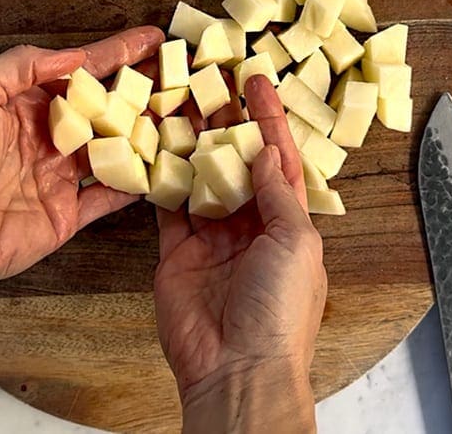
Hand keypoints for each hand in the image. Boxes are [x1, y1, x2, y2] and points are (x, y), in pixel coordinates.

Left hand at [0, 26, 163, 299]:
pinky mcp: (69, 212)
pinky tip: (162, 167)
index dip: (118, 52)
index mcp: (26, 103)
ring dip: (143, 132)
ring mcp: (60, 175)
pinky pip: (109, 196)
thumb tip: (73, 56)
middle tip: (177, 74)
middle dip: (139, 88)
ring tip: (179, 115)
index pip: (81, 71)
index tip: (152, 38)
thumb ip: (23, 65)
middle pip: (104, 106)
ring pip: (112, 148)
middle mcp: (47, 136)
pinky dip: (134, 184)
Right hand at [153, 75, 326, 431]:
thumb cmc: (279, 309)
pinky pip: (169, 207)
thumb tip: (266, 153)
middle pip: (236, 161)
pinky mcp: (178, 251)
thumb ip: (278, 194)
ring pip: (201, 177)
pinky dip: (163, 178)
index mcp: (288, 221)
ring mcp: (213, 237)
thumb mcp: (296, 242)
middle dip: (225, 123)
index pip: (279, 157)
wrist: (237, 368)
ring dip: (191, 143)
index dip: (269, 118)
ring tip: (180, 103)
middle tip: (210, 84)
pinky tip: (156, 146)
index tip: (257, 82)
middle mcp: (251, 224)